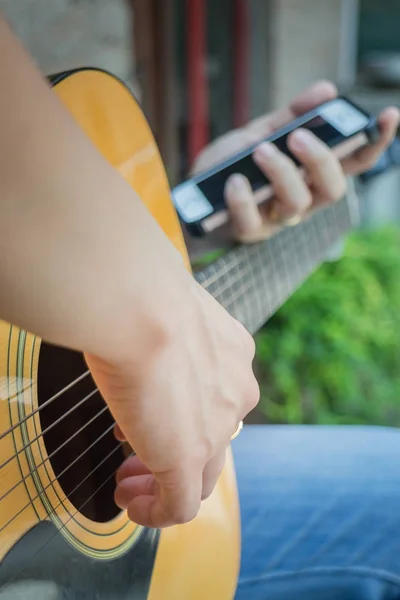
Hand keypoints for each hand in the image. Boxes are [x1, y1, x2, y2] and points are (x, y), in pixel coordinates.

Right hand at [87, 274, 258, 528]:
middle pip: (214, 440)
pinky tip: (133, 505)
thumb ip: (163, 327)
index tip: (147, 413)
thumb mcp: (165, 308)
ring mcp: (217, 428)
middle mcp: (236, 392)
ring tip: (130, 484)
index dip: (182, 411)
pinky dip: (156, 512)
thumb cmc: (144, 294)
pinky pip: (180, 505)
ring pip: (201, 474)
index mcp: (233, 353)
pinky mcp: (188, 459)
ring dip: (163, 483)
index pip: (217, 397)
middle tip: (136, 457)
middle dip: (174, 450)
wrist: (144, 307)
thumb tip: (138, 331)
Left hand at [192, 81, 399, 242]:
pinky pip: (252, 223)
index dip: (375, 142)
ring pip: (296, 205)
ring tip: (260, 150)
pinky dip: (244, 201)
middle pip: (332, 189)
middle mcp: (303, 200)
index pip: (354, 163)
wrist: (195, 193)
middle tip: (298, 136)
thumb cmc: (235, 164)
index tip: (388, 115)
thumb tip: (327, 91)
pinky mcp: (248, 232)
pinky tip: (235, 181)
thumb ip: (292, 115)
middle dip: (320, 160)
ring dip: (282, 174)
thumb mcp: (262, 132)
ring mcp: (276, 219)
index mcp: (312, 175)